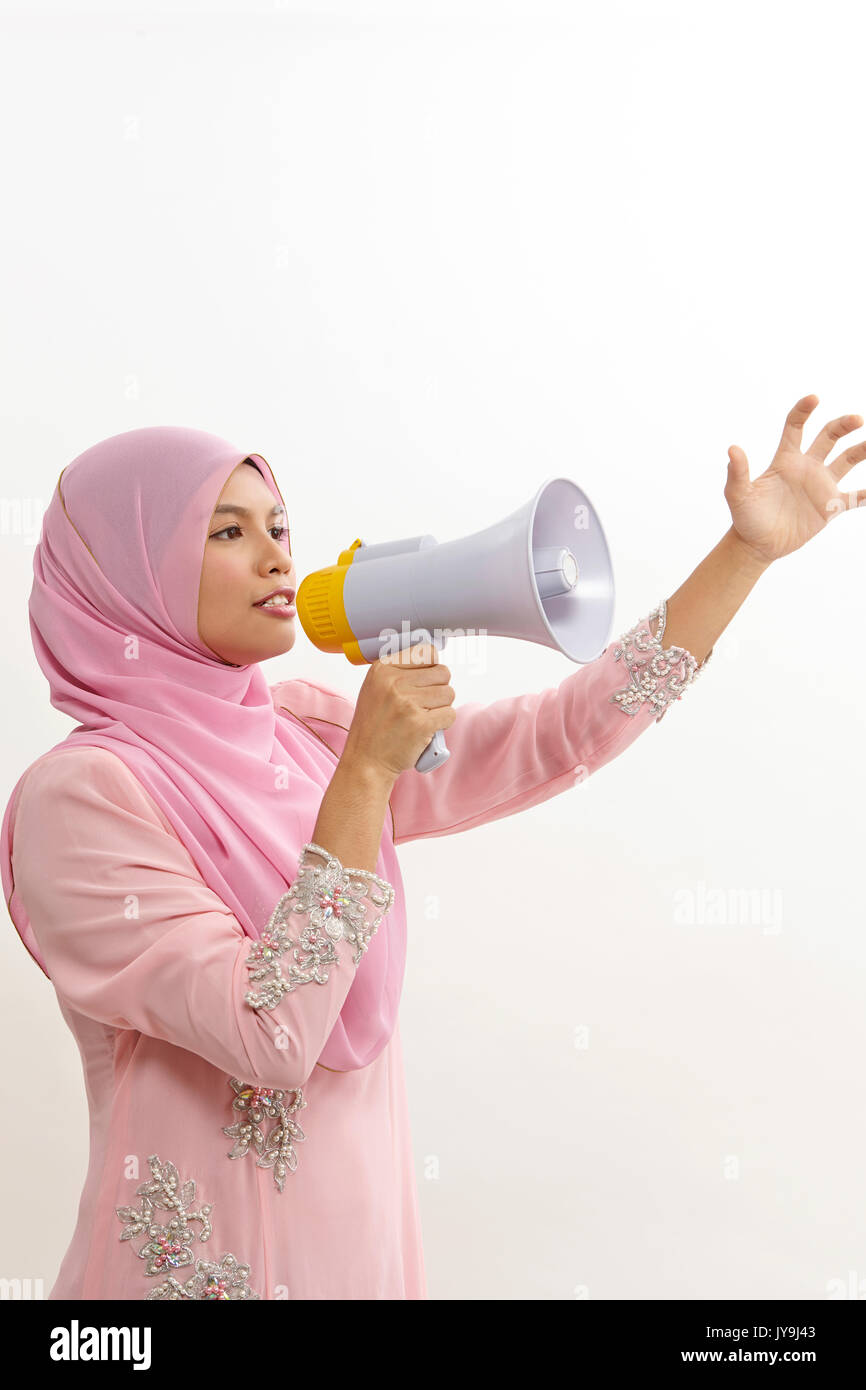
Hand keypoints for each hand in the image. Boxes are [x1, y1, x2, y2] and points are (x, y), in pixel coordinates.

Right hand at [343, 641, 455, 781]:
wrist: (367, 760)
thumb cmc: (375, 725)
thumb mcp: (375, 688)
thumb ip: (400, 671)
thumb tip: (432, 656)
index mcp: (383, 669)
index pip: (427, 652)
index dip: (431, 669)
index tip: (424, 683)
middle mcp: (393, 682)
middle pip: (443, 672)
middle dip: (439, 689)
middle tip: (424, 704)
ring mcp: (407, 703)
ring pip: (449, 693)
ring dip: (442, 707)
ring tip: (423, 717)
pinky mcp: (420, 723)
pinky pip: (450, 714)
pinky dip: (443, 723)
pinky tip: (427, 729)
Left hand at [724, 394, 865, 564]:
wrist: (757, 545)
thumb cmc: (745, 518)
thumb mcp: (738, 495)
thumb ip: (738, 473)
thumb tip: (732, 449)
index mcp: (786, 460)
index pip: (795, 427)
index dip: (804, 410)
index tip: (814, 398)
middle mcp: (806, 467)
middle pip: (829, 436)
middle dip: (843, 425)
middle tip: (857, 419)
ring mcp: (820, 486)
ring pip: (847, 460)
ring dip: (862, 450)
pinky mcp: (830, 507)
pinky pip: (855, 497)